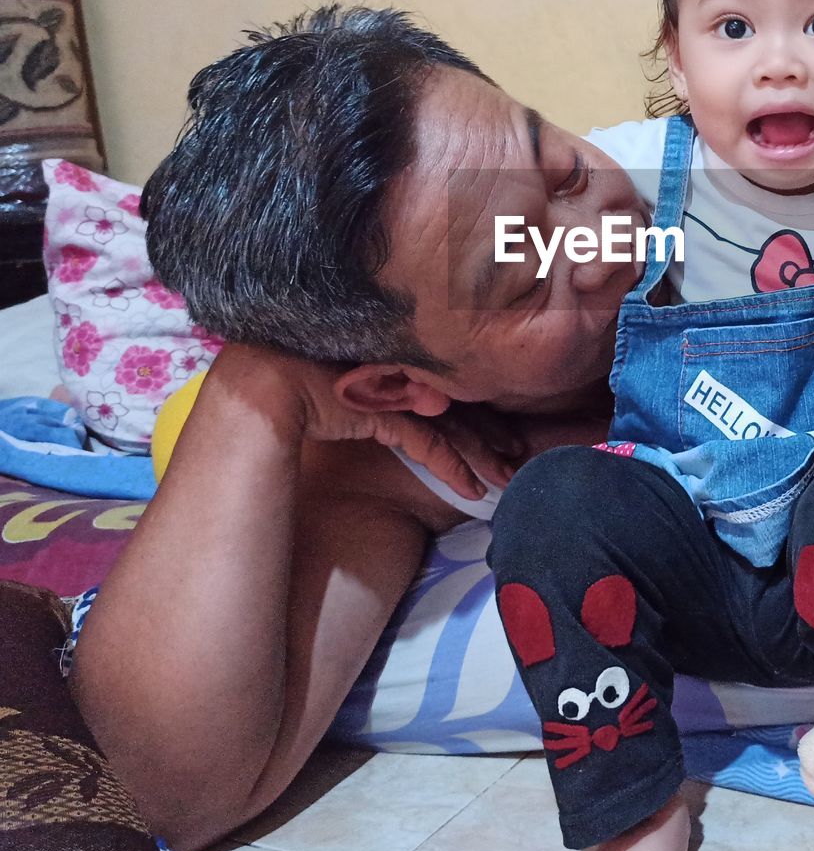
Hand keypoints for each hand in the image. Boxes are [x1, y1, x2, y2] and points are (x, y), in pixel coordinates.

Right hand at [214, 346, 511, 500]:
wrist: (259, 382)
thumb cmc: (292, 381)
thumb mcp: (349, 389)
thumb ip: (387, 392)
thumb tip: (432, 402)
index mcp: (398, 360)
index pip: (447, 386)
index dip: (476, 411)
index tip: (501, 433)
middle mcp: (403, 371)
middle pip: (458, 404)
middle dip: (490, 433)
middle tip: (516, 455)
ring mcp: (394, 389)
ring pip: (451, 425)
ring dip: (480, 455)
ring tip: (503, 480)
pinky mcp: (384, 412)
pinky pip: (426, 443)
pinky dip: (450, 467)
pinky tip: (471, 490)